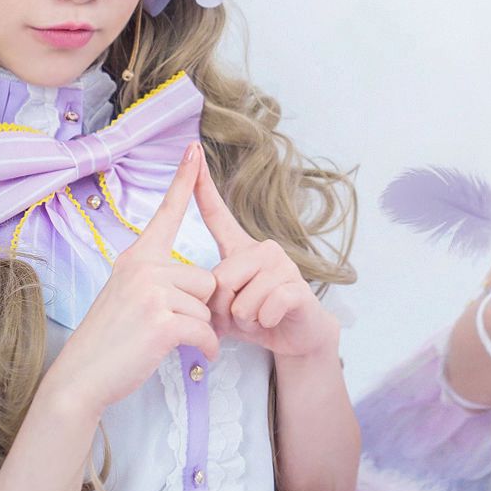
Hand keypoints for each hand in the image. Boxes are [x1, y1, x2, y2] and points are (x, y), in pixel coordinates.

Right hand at [48, 145, 218, 417]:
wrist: (82, 378)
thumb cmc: (108, 342)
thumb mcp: (125, 296)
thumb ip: (155, 281)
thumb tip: (198, 286)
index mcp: (135, 258)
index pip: (166, 214)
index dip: (183, 181)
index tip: (195, 149)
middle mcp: (143, 267)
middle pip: (205, 279)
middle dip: (200, 308)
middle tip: (172, 328)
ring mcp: (152, 293)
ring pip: (207, 306)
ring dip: (200, 331)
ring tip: (171, 343)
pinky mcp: (162, 321)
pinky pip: (206, 331)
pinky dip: (208, 348)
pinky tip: (198, 356)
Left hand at [193, 157, 340, 362]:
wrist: (296, 336)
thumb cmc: (257, 317)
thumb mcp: (225, 306)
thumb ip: (209, 294)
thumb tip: (196, 294)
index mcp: (242, 249)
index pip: (218, 214)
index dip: (203, 186)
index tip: (193, 153)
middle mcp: (263, 248)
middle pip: (221, 278)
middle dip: (223, 309)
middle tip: (239, 315)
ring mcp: (282, 265)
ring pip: (242, 299)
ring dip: (245, 319)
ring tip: (258, 318)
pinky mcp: (297, 286)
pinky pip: (265, 306)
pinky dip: (263, 323)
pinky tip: (273, 321)